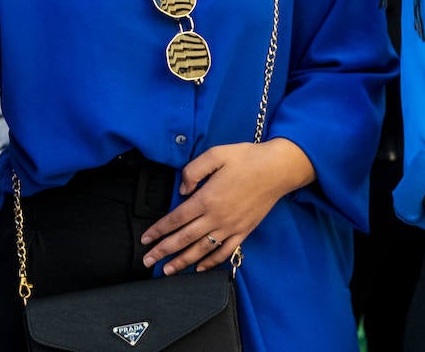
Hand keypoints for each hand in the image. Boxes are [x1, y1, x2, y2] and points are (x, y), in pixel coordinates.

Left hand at [140, 139, 313, 274]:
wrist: (278, 168)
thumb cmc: (248, 159)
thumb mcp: (216, 154)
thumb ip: (193, 170)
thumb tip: (182, 189)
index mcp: (207, 198)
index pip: (176, 219)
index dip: (158, 230)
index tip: (146, 239)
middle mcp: (216, 217)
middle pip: (184, 238)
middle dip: (163, 251)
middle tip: (147, 261)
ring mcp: (230, 227)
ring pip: (201, 250)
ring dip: (182, 262)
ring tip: (167, 270)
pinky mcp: (244, 231)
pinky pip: (224, 252)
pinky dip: (211, 263)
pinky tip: (200, 268)